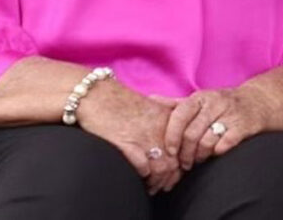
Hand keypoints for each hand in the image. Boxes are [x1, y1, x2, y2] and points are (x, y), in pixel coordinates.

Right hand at [75, 80, 181, 194]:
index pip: (184, 151)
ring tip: (150, 187)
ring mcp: (144, 137)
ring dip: (156, 181)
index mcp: (170, 121)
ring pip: (162, 167)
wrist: (98, 95)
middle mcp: (161, 129)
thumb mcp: (153, 108)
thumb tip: (172, 147)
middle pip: (175, 162)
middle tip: (160, 186)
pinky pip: (143, 165)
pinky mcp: (126, 143)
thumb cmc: (122, 104)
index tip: (172, 176)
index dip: (179, 168)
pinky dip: (143, 174)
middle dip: (169, 179)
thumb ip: (165, 124)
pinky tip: (140, 176)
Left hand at [162, 86, 271, 171]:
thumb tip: (149, 99)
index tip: (168, 150)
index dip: (171, 136)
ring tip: (198, 160)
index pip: (179, 115)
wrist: (259, 102)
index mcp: (201, 97)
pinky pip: (225, 144)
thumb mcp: (200, 100)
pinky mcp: (244, 126)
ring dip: (200, 156)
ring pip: (207, 141)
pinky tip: (216, 153)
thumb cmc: (222, 104)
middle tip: (183, 162)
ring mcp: (231, 114)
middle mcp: (216, 103)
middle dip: (185, 153)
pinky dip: (218, 152)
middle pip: (192, 133)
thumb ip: (176, 103)